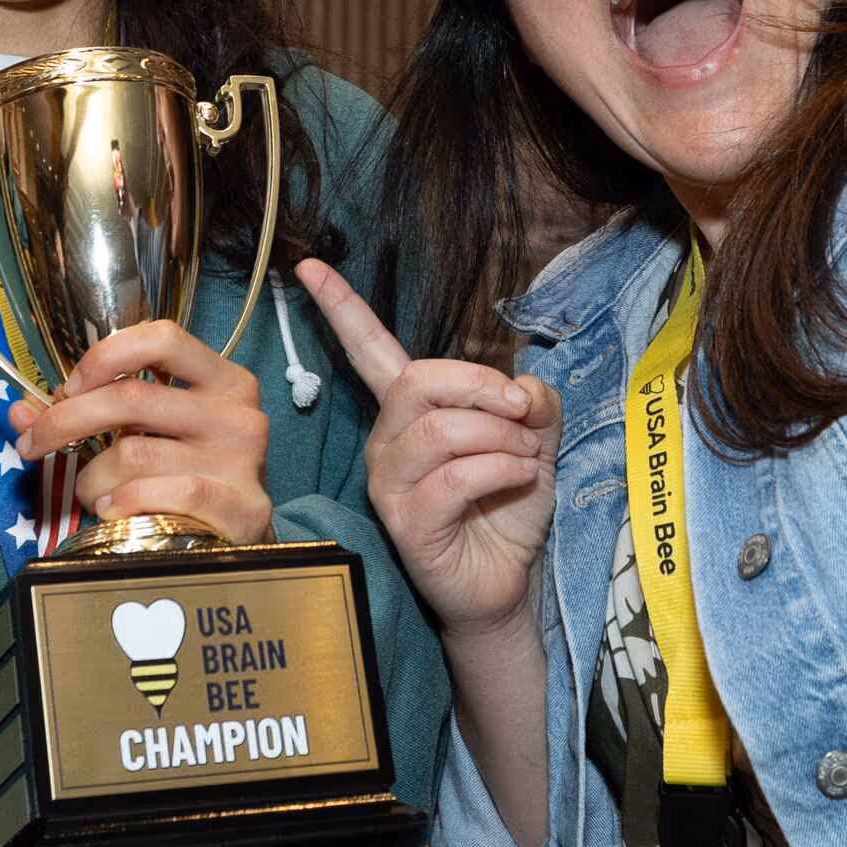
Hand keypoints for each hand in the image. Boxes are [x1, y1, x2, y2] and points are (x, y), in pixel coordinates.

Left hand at [11, 321, 273, 542]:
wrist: (238, 539)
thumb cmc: (187, 475)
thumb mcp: (150, 433)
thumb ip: (92, 413)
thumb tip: (21, 411)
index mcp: (222, 380)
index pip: (162, 338)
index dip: (106, 355)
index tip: (69, 387)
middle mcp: (236, 412)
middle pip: (132, 397)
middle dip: (66, 421)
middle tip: (32, 444)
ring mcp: (242, 460)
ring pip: (131, 455)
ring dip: (91, 479)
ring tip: (93, 494)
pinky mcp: (239, 506)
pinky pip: (154, 495)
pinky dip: (119, 504)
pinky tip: (114, 513)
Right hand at [297, 258, 556, 639]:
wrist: (508, 580)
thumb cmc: (508, 506)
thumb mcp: (535, 441)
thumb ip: (534, 402)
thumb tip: (523, 385)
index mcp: (410, 413)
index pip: (369, 351)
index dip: (342, 308)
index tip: (311, 265)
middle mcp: (388, 442)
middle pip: (416, 381)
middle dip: (479, 385)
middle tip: (521, 412)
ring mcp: (391, 484)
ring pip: (437, 430)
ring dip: (499, 436)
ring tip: (527, 456)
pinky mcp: (406, 523)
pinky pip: (453, 478)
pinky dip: (501, 469)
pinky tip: (521, 479)